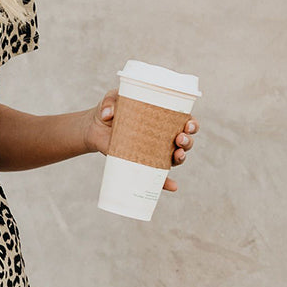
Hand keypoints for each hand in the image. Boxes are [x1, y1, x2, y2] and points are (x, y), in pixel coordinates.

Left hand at [84, 90, 199, 192]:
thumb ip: (110, 102)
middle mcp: (162, 136)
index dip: (192, 124)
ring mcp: (154, 152)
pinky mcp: (142, 164)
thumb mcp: (111, 99)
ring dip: (181, 157)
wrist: (94, 128)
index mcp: (162, 118)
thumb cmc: (109, 109)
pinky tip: (172, 187)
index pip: (184, 121)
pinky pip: (157, 176)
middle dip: (188, 141)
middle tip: (179, 139)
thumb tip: (108, 114)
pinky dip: (165, 183)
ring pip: (175, 157)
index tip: (188, 124)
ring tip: (177, 154)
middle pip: (184, 141)